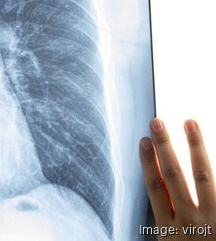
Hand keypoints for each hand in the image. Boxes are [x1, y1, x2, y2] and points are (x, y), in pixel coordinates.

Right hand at [139, 118, 215, 239]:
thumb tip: (166, 198)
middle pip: (173, 176)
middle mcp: (188, 221)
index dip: (148, 162)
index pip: (155, 189)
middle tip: (156, 122)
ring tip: (189, 123)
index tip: (143, 141)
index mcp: (168, 231)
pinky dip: (213, 166)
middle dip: (164, 146)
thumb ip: (171, 225)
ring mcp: (211, 220)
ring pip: (201, 176)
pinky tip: (212, 148)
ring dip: (195, 146)